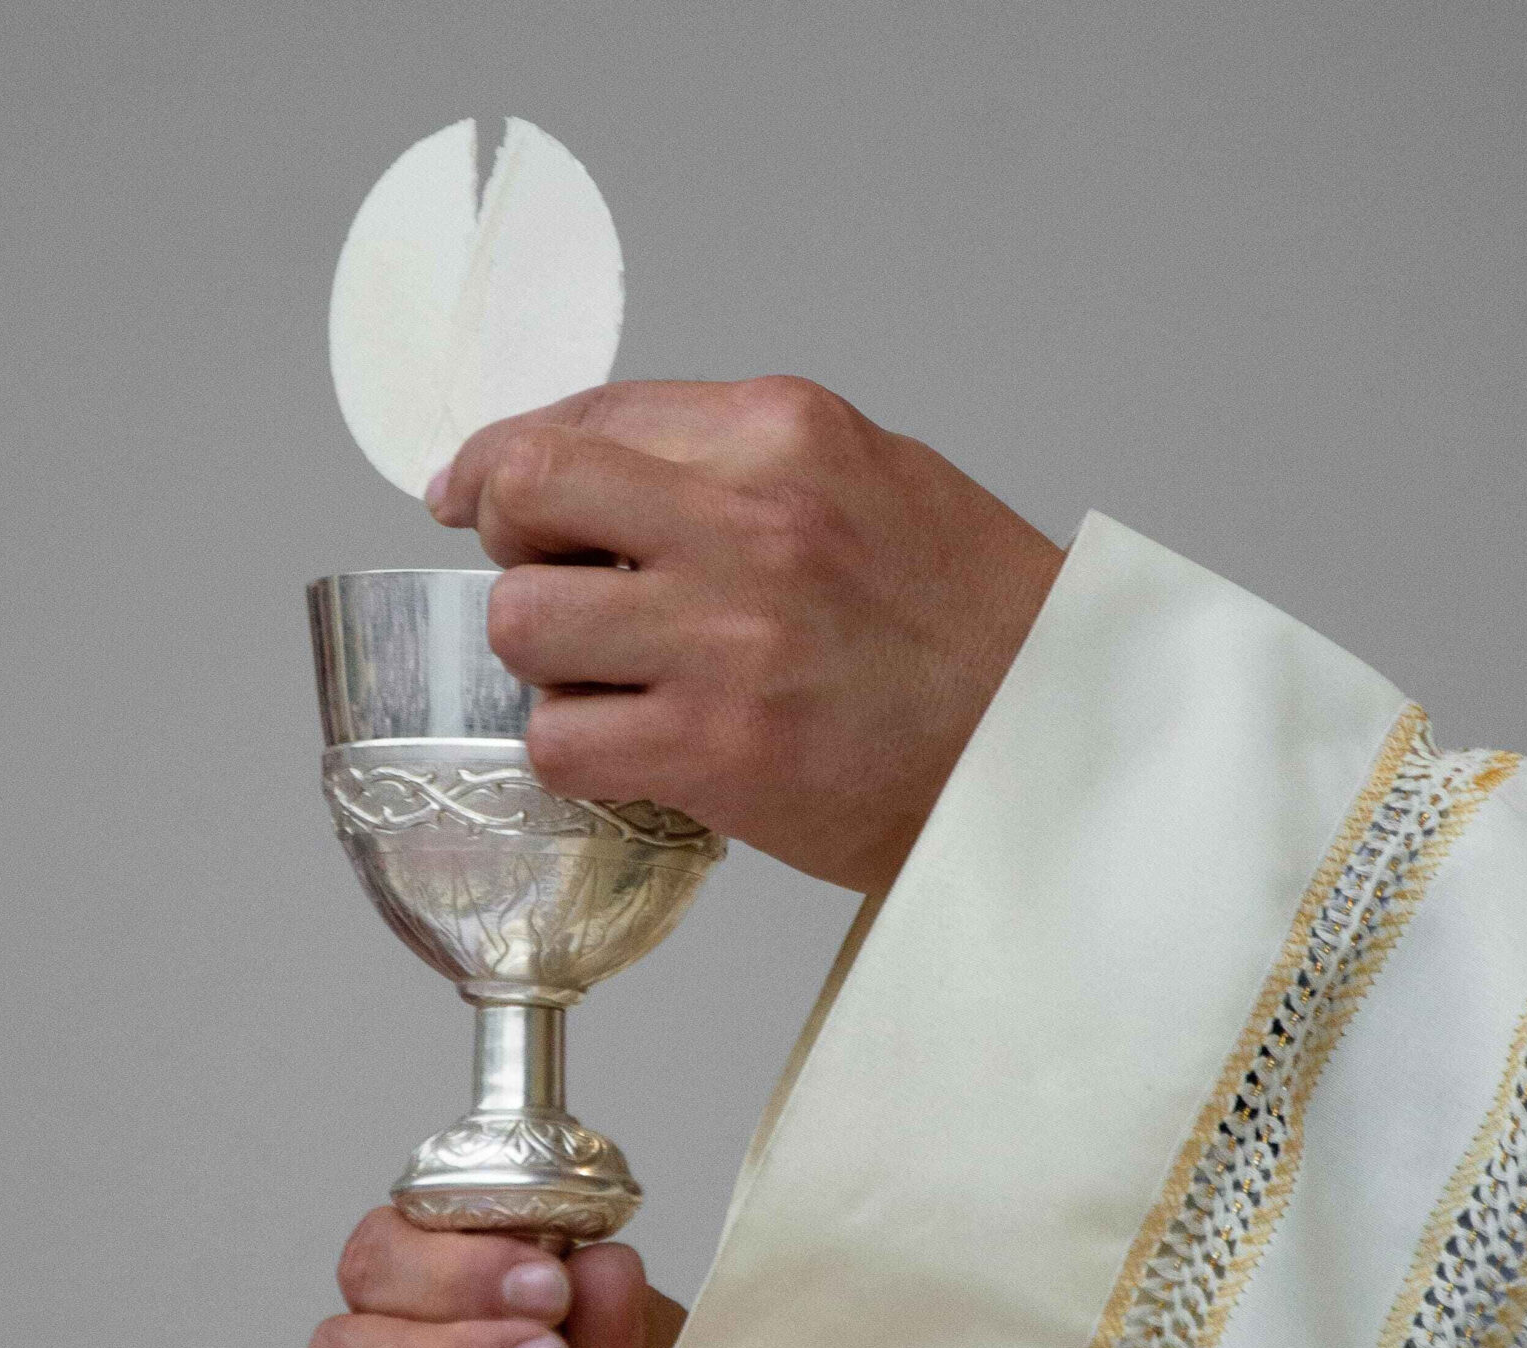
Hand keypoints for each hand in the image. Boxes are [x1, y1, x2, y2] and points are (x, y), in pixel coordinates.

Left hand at [430, 377, 1062, 897]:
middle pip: (526, 493)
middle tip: (553, 587)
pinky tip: (631, 753)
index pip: (585, 415)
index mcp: (784, 431)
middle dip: (511, 543)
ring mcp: (727, 636)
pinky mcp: (717, 747)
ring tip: (613, 682)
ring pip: (525, 623)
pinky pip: (561, 740)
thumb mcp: (872, 478)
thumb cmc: (970, 625)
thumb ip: (738, 463)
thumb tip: (601, 467)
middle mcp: (749, 518)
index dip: (504, 461)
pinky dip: (574, 753)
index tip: (473, 492)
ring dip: (545, 661)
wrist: (1053, 742)